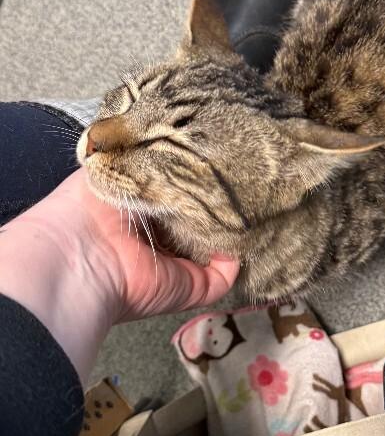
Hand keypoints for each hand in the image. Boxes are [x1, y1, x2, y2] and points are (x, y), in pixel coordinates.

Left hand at [59, 168, 238, 321]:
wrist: (80, 250)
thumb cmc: (92, 202)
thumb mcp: (120, 161)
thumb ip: (149, 156)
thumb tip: (177, 148)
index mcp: (140, 208)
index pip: (176, 194)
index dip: (195, 180)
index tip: (216, 163)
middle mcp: (158, 239)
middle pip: (197, 222)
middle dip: (217, 205)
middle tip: (241, 180)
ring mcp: (176, 265)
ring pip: (215, 249)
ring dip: (231, 229)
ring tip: (251, 201)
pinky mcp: (191, 287)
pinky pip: (223, 276)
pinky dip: (237, 259)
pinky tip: (247, 230)